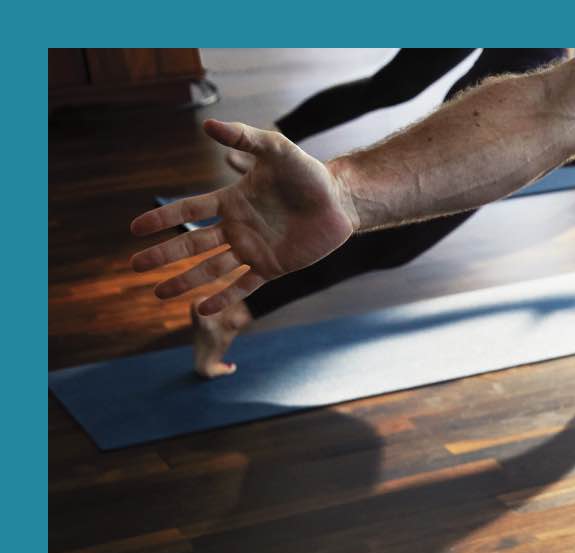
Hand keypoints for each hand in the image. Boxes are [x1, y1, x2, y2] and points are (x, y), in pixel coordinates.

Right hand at [130, 120, 357, 314]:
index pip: (189, 211)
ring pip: (212, 268)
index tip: (135, 229)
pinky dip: (224, 297)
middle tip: (136, 266)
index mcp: (231, 202)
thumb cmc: (308, 173)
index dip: (162, 219)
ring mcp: (253, 249)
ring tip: (159, 293)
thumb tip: (207, 123)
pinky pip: (244, 285)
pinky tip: (202, 308)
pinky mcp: (273, 267)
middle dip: (164, 255)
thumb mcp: (276, 149)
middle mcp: (237, 227)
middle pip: (193, 244)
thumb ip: (244, 136)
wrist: (340, 200)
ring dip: (186, 280)